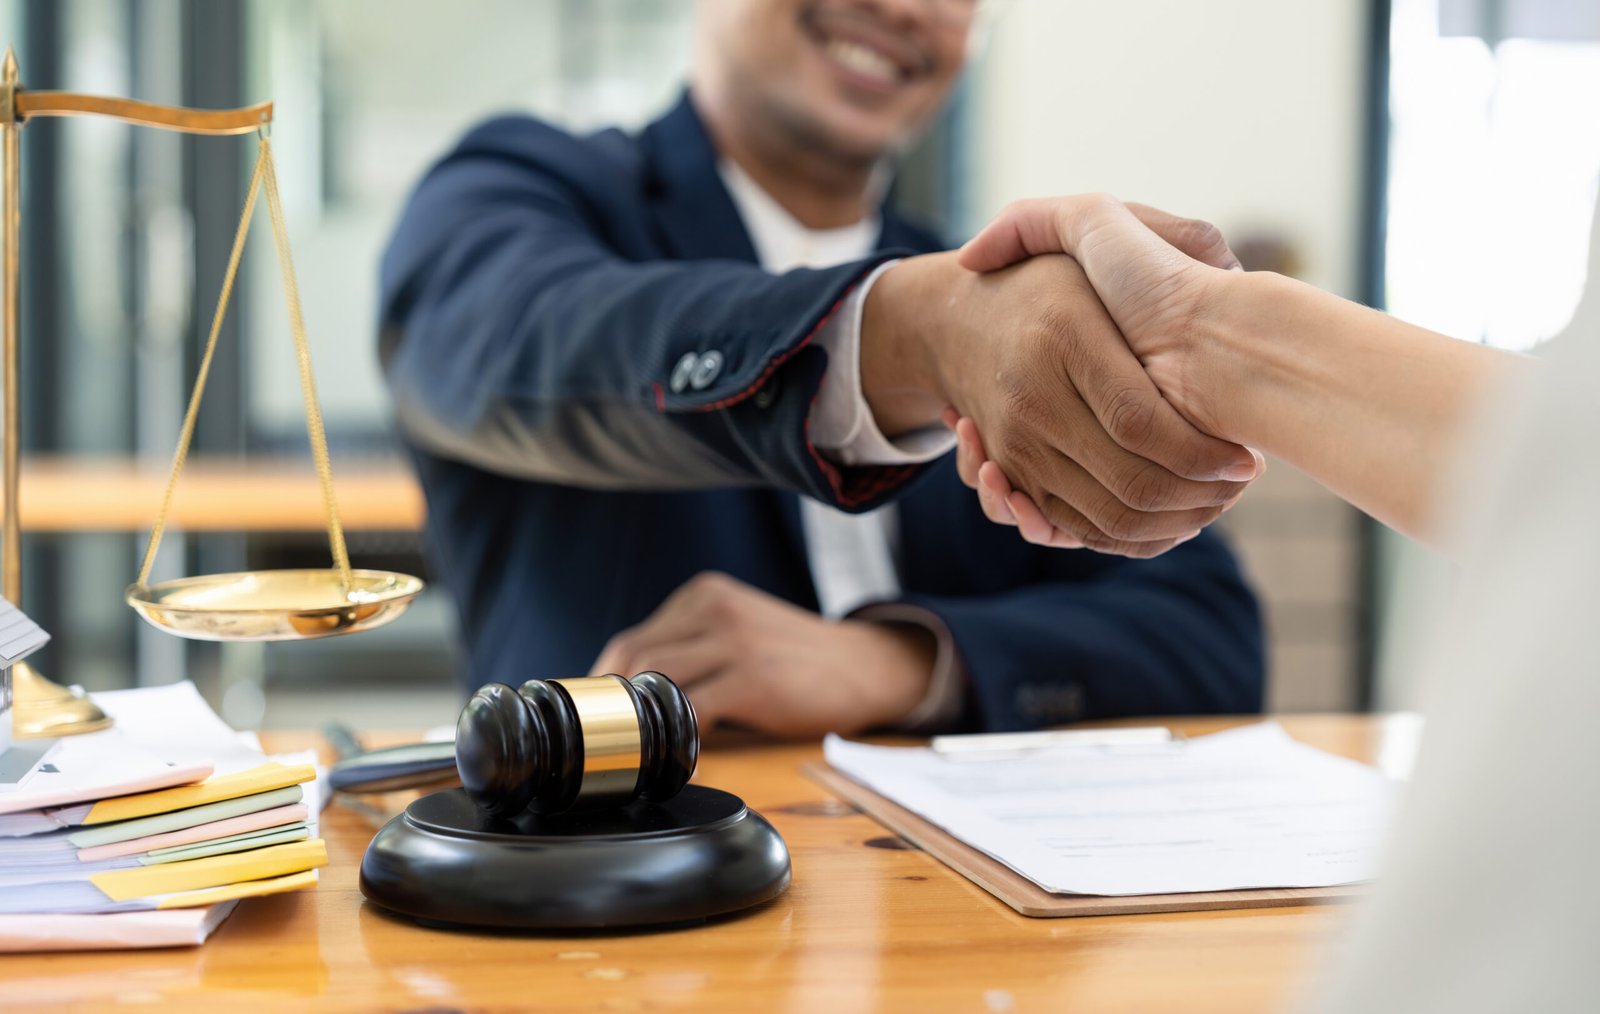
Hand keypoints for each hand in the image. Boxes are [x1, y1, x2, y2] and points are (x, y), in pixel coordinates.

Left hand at [588, 572, 935, 737]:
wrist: (866, 666)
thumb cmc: (795, 659)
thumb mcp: (737, 633)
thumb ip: (691, 651)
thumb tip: (631, 702)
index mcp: (703, 595)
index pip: (632, 640)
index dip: (606, 687)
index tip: (600, 723)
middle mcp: (714, 608)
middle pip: (632, 657)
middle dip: (611, 707)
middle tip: (607, 746)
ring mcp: (735, 641)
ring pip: (655, 682)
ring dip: (639, 725)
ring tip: (637, 756)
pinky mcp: (754, 678)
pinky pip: (692, 714)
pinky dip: (676, 743)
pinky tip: (677, 764)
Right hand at [948, 196, 1264, 547]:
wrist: (955, 320)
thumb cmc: (1049, 278)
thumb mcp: (1095, 230)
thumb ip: (1164, 232)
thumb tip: (1229, 266)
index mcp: (1065, 336)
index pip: (1142, 422)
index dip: (1202, 453)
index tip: (1245, 457)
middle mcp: (1033, 397)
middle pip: (1130, 482)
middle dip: (1200, 499)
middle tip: (1238, 487)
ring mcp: (1015, 443)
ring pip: (1106, 517)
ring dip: (1171, 525)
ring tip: (1212, 504)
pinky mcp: (1012, 474)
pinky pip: (1073, 530)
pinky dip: (1123, 538)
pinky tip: (1166, 518)